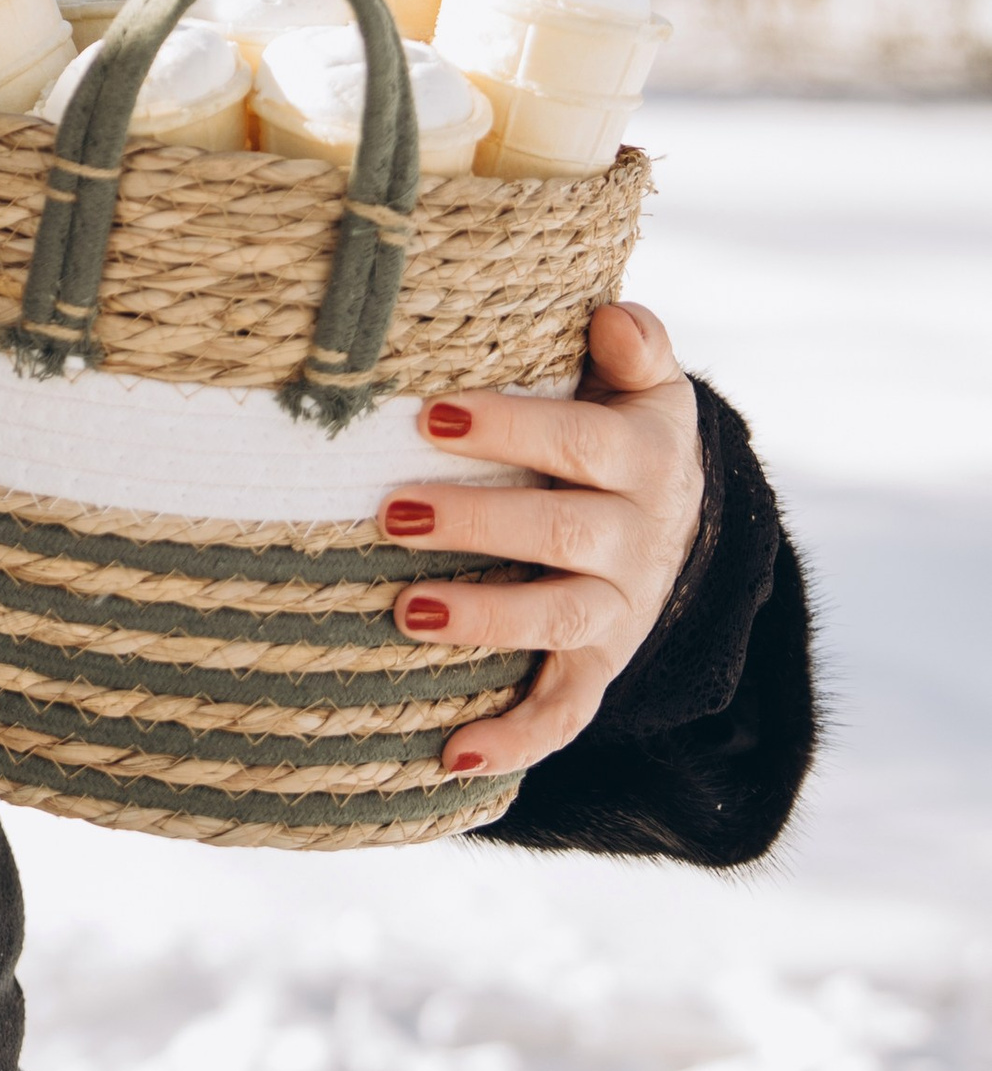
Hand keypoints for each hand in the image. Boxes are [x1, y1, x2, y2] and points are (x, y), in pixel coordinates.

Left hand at [375, 301, 705, 779]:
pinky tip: (453, 755)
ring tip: (405, 611)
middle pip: (561, 534)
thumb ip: (638, 345)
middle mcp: (637, 540)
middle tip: (391, 512)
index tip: (432, 415)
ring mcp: (620, 609)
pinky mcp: (599, 665)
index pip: (580, 443)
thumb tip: (612, 315)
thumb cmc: (624, 431)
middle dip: (478, 524)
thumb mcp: (646, 383)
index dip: (510, 429)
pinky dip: (516, 739)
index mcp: (645, 460)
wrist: (680, 522)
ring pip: (558, 620)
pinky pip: (566, 711)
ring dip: (483, 620)